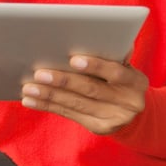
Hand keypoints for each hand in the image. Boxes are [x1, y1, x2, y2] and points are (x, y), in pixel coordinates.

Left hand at [21, 55, 147, 134]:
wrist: (135, 112)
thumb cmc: (121, 78)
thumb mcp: (124, 67)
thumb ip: (111, 55)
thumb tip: (92, 36)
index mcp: (136, 82)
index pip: (116, 73)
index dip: (95, 66)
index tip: (73, 59)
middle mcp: (129, 103)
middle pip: (91, 90)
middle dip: (63, 81)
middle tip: (39, 73)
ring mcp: (114, 118)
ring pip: (76, 104)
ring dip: (49, 95)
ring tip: (29, 88)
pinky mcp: (100, 128)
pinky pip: (70, 115)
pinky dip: (48, 106)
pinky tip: (31, 101)